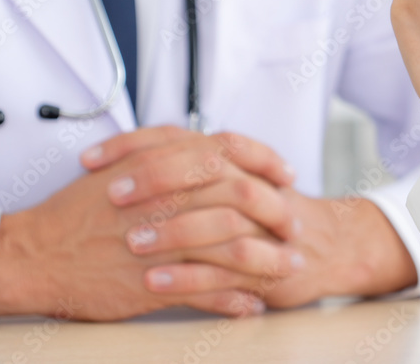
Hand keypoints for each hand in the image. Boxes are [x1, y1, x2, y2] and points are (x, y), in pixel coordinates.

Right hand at [0, 127, 299, 319]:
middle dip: (278, 212)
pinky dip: (236, 299)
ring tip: (289, 267)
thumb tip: (207, 146)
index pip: (231, 151)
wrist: (36, 254)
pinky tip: (253, 304)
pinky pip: (208, 292)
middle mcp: (167, 198)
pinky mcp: (154, 283)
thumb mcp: (123, 165)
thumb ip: (168, 152)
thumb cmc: (79, 211)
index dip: (266, 161)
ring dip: (269, 260)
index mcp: (161, 165)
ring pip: (234, 248)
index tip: (287, 173)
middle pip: (243, 198)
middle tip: (295, 224)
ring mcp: (164, 242)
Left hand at [78, 127, 416, 309]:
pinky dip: (187, 276)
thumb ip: (190, 166)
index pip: (181, 138)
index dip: (134, 145)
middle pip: (203, 167)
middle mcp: (248, 183)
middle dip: (155, 179)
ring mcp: (261, 222)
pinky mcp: (268, 263)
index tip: (92, 160)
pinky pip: (226, 268)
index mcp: (233, 161)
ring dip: (172, 228)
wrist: (328, 244)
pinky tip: (155, 282)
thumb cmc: (267, 215)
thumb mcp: (231, 179)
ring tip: (131, 242)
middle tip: (112, 194)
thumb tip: (129, 157)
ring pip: (218, 215)